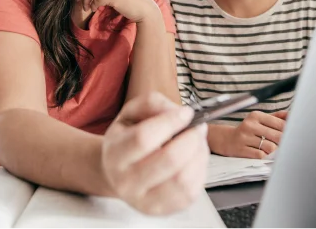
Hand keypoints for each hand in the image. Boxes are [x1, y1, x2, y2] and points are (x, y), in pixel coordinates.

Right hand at [102, 92, 207, 215]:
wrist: (117, 173)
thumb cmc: (127, 140)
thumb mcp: (130, 113)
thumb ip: (152, 104)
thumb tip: (178, 112)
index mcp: (115, 153)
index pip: (144, 138)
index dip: (170, 123)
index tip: (186, 113)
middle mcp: (127, 181)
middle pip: (169, 160)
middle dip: (191, 139)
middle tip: (198, 127)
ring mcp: (145, 200)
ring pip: (183, 179)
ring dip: (198, 156)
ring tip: (197, 143)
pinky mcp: (163, 211)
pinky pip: (190, 193)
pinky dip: (199, 172)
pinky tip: (195, 159)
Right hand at [219, 110, 287, 158]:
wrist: (226, 139)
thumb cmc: (248, 130)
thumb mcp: (259, 120)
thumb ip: (276, 118)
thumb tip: (292, 115)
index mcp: (256, 115)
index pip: (280, 124)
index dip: (290, 132)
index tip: (293, 137)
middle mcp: (250, 125)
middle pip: (278, 137)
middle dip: (283, 143)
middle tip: (286, 146)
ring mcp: (244, 137)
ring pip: (271, 147)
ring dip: (274, 151)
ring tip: (272, 150)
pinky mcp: (241, 149)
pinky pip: (261, 156)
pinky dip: (265, 156)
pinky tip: (263, 154)